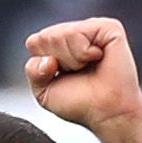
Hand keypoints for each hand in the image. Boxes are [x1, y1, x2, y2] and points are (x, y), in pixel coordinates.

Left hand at [24, 18, 141, 142]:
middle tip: (79, 74)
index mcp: (60, 44)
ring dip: (72, 59)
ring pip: (61, 33)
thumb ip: (32, 71)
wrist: (108, 114)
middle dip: (58, 61)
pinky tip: (98, 58)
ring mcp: (92, 28)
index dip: (44, 66)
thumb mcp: (44, 93)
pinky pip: (79, 32)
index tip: (64, 78)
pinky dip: (83, 52)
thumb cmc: (81, 105)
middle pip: (46, 37)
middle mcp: (76, 33)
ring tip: (90, 67)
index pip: (34, 42)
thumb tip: (48, 57)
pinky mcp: (109, 28)